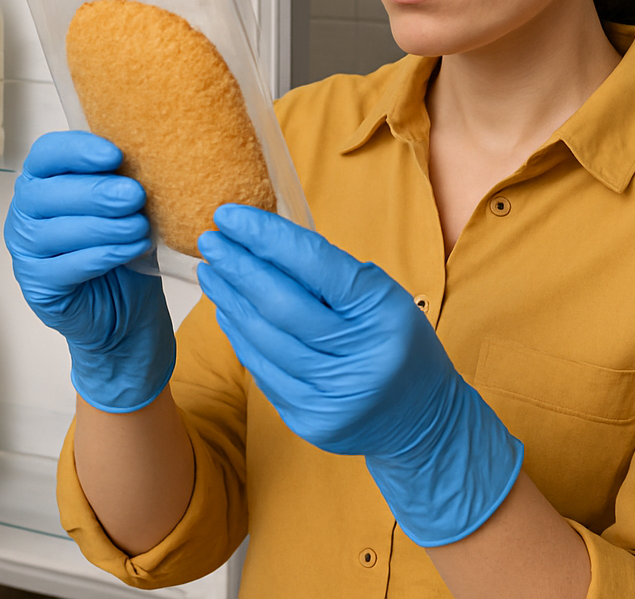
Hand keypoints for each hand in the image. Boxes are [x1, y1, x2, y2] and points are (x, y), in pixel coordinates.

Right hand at [5, 131, 174, 412]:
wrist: (125, 310)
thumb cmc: (122, 246)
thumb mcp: (126, 206)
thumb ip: (123, 180)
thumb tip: (151, 152)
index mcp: (43, 181)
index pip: (46, 154)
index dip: (77, 150)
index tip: (114, 155)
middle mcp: (26, 212)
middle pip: (47, 192)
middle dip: (95, 192)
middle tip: (135, 194)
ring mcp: (26, 250)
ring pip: (55, 231)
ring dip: (103, 226)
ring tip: (140, 226)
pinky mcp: (38, 285)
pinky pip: (65, 267)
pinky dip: (102, 256)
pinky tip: (130, 250)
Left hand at [197, 205, 522, 546]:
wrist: (423, 420)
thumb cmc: (398, 342)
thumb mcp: (384, 298)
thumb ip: (329, 274)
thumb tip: (262, 241)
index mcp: (383, 312)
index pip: (316, 264)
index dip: (267, 236)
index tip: (230, 215)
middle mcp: (358, 357)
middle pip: (281, 304)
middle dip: (238, 266)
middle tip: (210, 241)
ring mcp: (331, 394)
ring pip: (263, 338)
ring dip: (229, 300)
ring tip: (211, 272)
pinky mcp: (309, 420)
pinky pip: (261, 369)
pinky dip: (240, 335)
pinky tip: (227, 310)